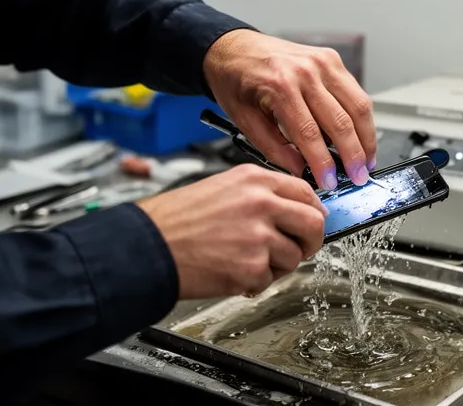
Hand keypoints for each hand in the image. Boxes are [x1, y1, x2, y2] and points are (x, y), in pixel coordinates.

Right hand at [136, 164, 327, 298]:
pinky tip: (232, 272)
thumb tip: (291, 209)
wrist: (148, 246)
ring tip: (247, 261)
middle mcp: (262, 203)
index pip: (305, 192)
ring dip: (277, 265)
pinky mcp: (252, 268)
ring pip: (294, 256)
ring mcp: (259, 236)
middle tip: (299, 248)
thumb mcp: (223, 187)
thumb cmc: (176, 219)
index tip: (314, 219)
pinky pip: (269, 280)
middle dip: (310, 241)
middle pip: (314, 223)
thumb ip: (260, 194)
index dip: (314, 210)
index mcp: (255, 180)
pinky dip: (254, 282)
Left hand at [202, 29, 376, 189]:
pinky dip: (361, 117)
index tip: (328, 182)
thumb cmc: (235, 79)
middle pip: (341, 121)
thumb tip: (300, 170)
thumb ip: (274, 148)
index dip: (323, 163)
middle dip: (353, 155)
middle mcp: (306, 70)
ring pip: (358, 105)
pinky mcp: (331, 59)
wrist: (233, 46)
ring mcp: (322, 62)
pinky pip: (355, 91)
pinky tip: (360, 135)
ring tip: (366, 160)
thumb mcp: (244, 119)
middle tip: (357, 178)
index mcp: (280, 85)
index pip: (310, 133)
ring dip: (366, 137)